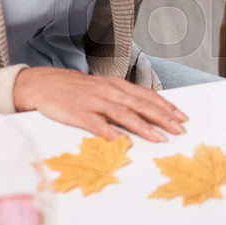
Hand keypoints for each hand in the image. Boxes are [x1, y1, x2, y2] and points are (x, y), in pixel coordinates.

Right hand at [13, 67, 187, 142]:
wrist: (43, 83)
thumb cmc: (77, 89)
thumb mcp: (104, 88)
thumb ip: (123, 99)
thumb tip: (146, 112)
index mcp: (117, 85)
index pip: (147, 96)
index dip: (166, 107)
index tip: (182, 117)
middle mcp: (109, 92)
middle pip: (141, 105)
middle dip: (163, 117)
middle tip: (179, 129)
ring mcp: (94, 102)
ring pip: (123, 114)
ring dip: (143, 127)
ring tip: (159, 138)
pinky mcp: (78, 113)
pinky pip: (96, 124)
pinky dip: (110, 132)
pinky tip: (122, 141)